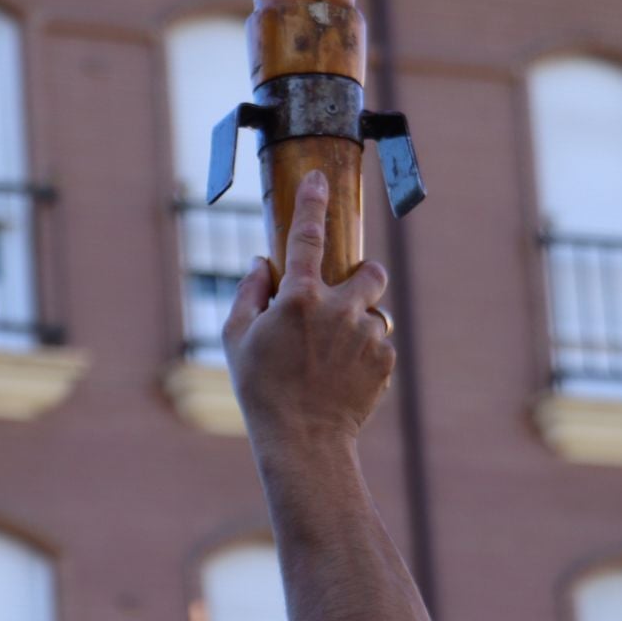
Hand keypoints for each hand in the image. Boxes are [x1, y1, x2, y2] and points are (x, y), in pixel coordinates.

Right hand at [222, 170, 395, 451]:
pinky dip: (364, 353)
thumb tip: (262, 263)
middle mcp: (339, 309)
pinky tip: (342, 377)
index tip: (320, 180)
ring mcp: (367, 335)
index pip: (307, 236)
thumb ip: (248, 293)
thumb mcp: (236, 340)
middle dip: (363, 277)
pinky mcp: (385, 360)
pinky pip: (379, 343)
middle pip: (370, 272)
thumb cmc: (260, 390)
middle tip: (344, 298)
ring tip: (334, 357)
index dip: (312, 202)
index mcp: (298, 299)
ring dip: (358, 324)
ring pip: (374, 313)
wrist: (304, 441)